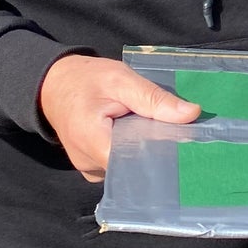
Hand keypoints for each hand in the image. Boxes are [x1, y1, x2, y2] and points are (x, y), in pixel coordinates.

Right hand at [39, 53, 201, 182]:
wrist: (54, 85)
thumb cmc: (86, 79)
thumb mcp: (121, 79)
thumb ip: (154, 99)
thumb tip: (192, 114)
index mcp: (91, 140)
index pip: (132, 162)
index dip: (160, 156)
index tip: (186, 145)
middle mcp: (88, 163)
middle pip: (131, 167)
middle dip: (157, 153)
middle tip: (183, 138)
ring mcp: (89, 169)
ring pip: (126, 168)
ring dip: (144, 152)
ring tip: (164, 135)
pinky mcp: (92, 167)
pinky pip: (119, 165)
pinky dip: (133, 152)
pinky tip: (145, 139)